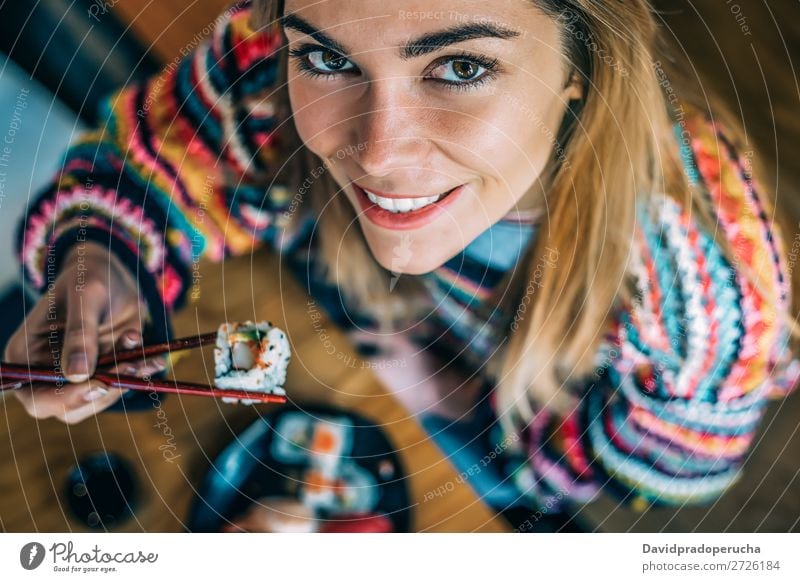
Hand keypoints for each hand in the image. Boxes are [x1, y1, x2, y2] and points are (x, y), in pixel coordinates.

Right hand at [4, 241, 165, 423]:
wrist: (113, 274)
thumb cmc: (89, 276)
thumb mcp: (85, 297)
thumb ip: (81, 334)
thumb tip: (78, 376)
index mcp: (25, 355)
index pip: (36, 398)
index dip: (64, 400)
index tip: (98, 385)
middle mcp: (47, 372)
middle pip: (70, 408)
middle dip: (104, 390)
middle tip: (130, 364)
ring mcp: (77, 375)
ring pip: (100, 400)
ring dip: (125, 379)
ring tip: (135, 343)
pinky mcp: (103, 372)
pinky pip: (122, 385)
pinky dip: (140, 373)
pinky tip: (153, 357)